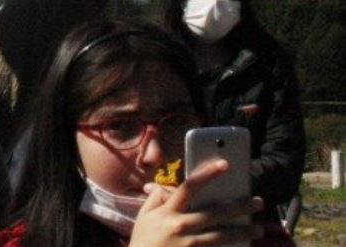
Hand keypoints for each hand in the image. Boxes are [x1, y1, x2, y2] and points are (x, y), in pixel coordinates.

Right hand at [129, 159, 261, 246]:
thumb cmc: (144, 241)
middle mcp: (180, 226)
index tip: (225, 164)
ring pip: (222, 235)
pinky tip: (246, 246)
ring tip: (259, 229)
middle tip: (258, 201)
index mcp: (167, 212)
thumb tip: (168, 187)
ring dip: (243, 231)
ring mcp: (189, 245)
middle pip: (214, 213)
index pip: (189, 187)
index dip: (207, 173)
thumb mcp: (145, 217)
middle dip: (239, 206)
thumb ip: (156, 199)